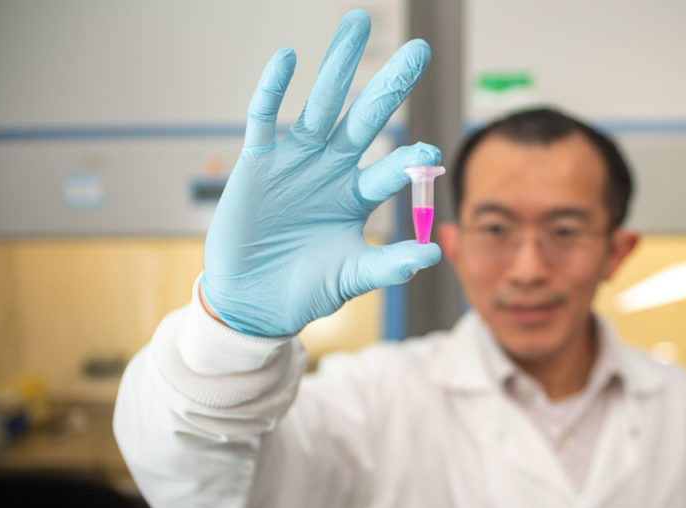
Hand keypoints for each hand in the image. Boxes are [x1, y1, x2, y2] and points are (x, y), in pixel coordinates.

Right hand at [201, 9, 440, 336]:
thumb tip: (432, 255)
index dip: (408, 161)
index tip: (429, 156)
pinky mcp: (257, 165)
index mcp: (356, 196)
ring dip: (338, 67)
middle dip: (389, 86)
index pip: (389, 169)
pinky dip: (272, 90)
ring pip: (321, 106)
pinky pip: (264, 120)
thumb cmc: (304, 289)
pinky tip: (286, 58)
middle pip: (364, 119)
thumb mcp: (352, 276)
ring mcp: (295, 163)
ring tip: (355, 25)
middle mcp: (331, 171)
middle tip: (418, 51)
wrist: (253, 303)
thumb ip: (389, 265)